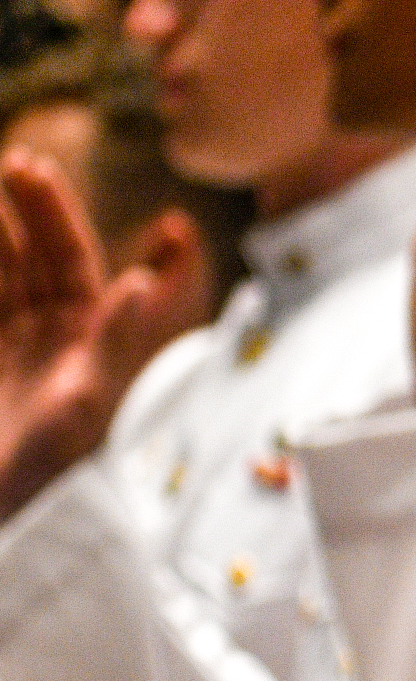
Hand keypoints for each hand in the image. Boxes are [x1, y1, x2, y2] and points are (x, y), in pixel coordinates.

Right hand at [0, 153, 195, 516]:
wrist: (3, 519)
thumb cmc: (45, 470)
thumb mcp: (82, 406)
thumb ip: (112, 343)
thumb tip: (137, 281)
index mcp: (83, 340)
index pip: (70, 261)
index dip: (53, 214)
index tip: (30, 168)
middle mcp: (46, 339)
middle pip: (32, 258)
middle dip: (23, 210)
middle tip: (9, 161)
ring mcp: (8, 351)